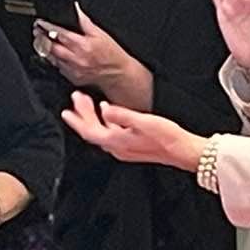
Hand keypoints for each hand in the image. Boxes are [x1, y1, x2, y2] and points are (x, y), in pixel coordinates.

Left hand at [35, 5, 147, 101]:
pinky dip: (53, 59)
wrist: (118, 74)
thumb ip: (84, 21)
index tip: (40, 22)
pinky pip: (58, 67)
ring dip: (44, 48)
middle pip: (51, 46)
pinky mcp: (72, 78)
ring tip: (40, 39)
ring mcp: (73, 70)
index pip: (59, 33)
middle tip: (36, 29)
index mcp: (83, 45)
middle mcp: (76, 58)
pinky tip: (52, 52)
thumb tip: (75, 9)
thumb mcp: (100, 33)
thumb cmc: (111, 53)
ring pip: (51, 57)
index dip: (47, 27)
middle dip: (41, 37)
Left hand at [61, 91, 205, 169]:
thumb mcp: (142, 121)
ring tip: (88, 103)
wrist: (182, 151)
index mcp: (116, 142)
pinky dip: (105, 121)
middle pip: (92, 131)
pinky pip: (110, 133)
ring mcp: (123, 149)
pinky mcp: (131, 147)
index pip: (89, 131)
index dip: (76, 120)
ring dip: (92, 117)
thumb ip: (121, 115)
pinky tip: (108, 112)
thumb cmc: (166, 137)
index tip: (67, 110)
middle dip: (82, 114)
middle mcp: (117, 148)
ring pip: (100, 132)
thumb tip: (105, 108)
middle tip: (77, 99)